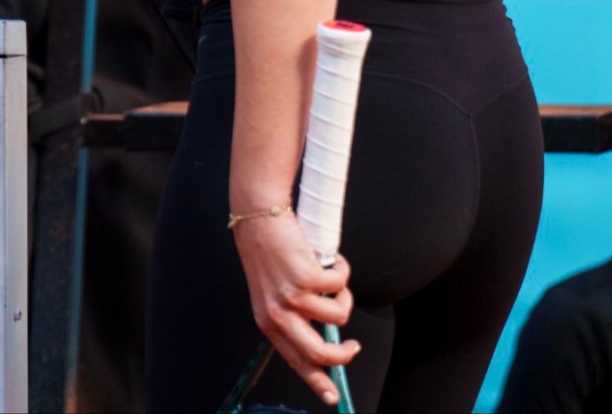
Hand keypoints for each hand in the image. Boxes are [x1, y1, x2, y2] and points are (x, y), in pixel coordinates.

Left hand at [232, 213, 359, 406]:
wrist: (259, 216)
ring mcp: (293, 296)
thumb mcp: (274, 292)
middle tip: (353, 346)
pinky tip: (329, 259)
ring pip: (339, 314)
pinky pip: (341, 284)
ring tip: (332, 278)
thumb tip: (326, 335)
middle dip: (343, 354)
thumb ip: (295, 315)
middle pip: (319, 352)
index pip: (295, 360)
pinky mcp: (307, 277)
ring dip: (344, 296)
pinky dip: (342, 270)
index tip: (332, 396)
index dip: (317, 381)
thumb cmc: (269, 251)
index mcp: (268, 321)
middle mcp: (278, 313)